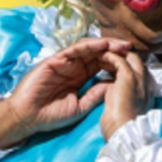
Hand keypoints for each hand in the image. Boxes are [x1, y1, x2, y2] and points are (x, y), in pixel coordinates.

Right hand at [0, 38, 130, 152]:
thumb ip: (96, 95)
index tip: (133, 61)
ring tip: (121, 44)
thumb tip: (114, 85)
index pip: (101, 65)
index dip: (116, 61)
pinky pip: (73, 50)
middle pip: (97, 54)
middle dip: (115, 49)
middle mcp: (73, 67)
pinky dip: (88, 46)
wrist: (27, 118)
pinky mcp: (54, 60)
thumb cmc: (50, 115)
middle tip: (132, 48)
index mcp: (80, 77)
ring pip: (87, 48)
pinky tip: (102, 44)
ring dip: (105, 44)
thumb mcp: (80, 107)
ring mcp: (64, 62)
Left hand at [99, 51, 151, 139]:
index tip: (112, 68)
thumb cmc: (120, 129)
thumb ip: (120, 97)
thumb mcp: (123, 110)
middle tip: (106, 57)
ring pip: (128, 56)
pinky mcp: (128, 77)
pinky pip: (118, 59)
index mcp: (146, 93)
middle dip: (122, 56)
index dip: (126, 67)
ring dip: (114, 54)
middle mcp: (146, 83)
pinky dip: (108, 56)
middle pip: (136, 61)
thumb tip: (111, 90)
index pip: (139, 72)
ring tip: (101, 54)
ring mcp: (139, 78)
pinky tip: (98, 57)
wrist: (123, 133)